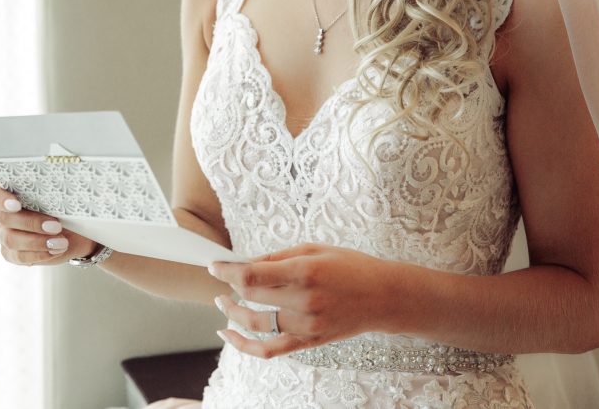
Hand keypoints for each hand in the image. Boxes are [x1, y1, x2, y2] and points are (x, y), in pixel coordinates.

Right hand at [0, 179, 98, 265]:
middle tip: (56, 225)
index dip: (1, 199)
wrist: (73, 227)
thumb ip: (52, 185)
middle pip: (4, 218)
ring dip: (38, 241)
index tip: (16, 204)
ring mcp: (3, 233)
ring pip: (11, 239)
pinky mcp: (11, 252)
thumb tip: (60, 179)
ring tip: (61, 242)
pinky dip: (39, 254)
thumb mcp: (60, 191)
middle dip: (31, 222)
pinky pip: (19, 256)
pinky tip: (55, 250)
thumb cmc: (63, 202)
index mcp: (5, 190)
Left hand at [208, 242, 401, 358]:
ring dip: (232, 313)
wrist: (384, 297)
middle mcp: (304, 301)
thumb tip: (245, 263)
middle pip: (251, 297)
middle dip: (229, 286)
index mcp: (305, 271)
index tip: (213, 265)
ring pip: (255, 324)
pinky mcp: (309, 342)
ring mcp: (307, 326)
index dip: (227, 270)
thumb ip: (278, 257)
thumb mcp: (315, 249)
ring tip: (222, 303)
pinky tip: (228, 334)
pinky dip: (244, 345)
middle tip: (221, 278)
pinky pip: (269, 350)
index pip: (252, 275)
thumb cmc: (351, 267)